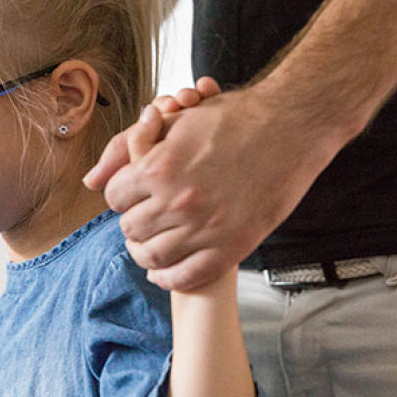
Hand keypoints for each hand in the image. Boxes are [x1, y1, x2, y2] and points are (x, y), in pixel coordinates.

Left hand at [86, 79, 338, 290]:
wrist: (291, 127)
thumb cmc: (238, 117)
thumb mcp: (181, 120)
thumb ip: (141, 143)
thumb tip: (105, 168)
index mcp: (159, 168)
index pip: (115, 196)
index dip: (121, 195)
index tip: (130, 197)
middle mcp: (176, 202)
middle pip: (130, 228)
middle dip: (133, 223)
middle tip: (144, 219)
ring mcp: (204, 228)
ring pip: (152, 257)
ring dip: (146, 253)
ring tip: (153, 245)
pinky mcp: (230, 247)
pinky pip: (187, 276)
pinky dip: (169, 279)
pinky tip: (166, 273)